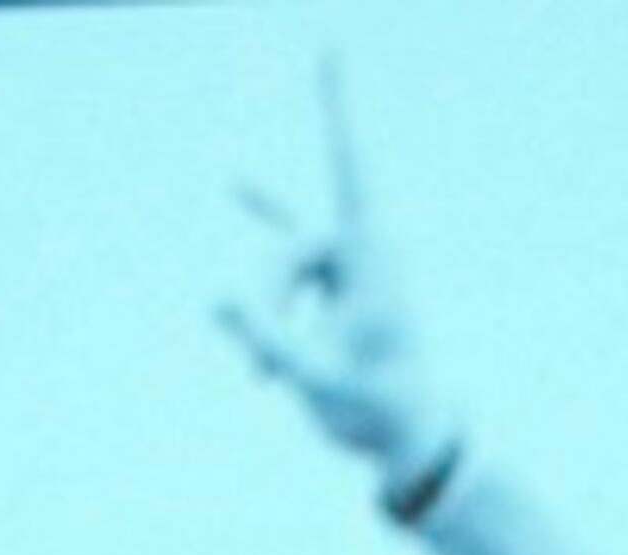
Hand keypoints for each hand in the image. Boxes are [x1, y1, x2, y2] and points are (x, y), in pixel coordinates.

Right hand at [218, 62, 454, 488]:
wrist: (409, 440)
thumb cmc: (378, 410)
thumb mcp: (318, 380)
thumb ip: (269, 341)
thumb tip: (218, 296)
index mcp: (373, 252)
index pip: (348, 163)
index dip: (337, 105)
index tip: (335, 42)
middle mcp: (360, 247)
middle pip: (287, 253)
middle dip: (268, 308)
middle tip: (262, 375)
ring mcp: (344, 266)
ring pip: (279, 272)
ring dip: (268, 324)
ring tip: (261, 381)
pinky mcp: (333, 287)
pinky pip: (287, 254)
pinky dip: (263, 241)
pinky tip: (230, 179)